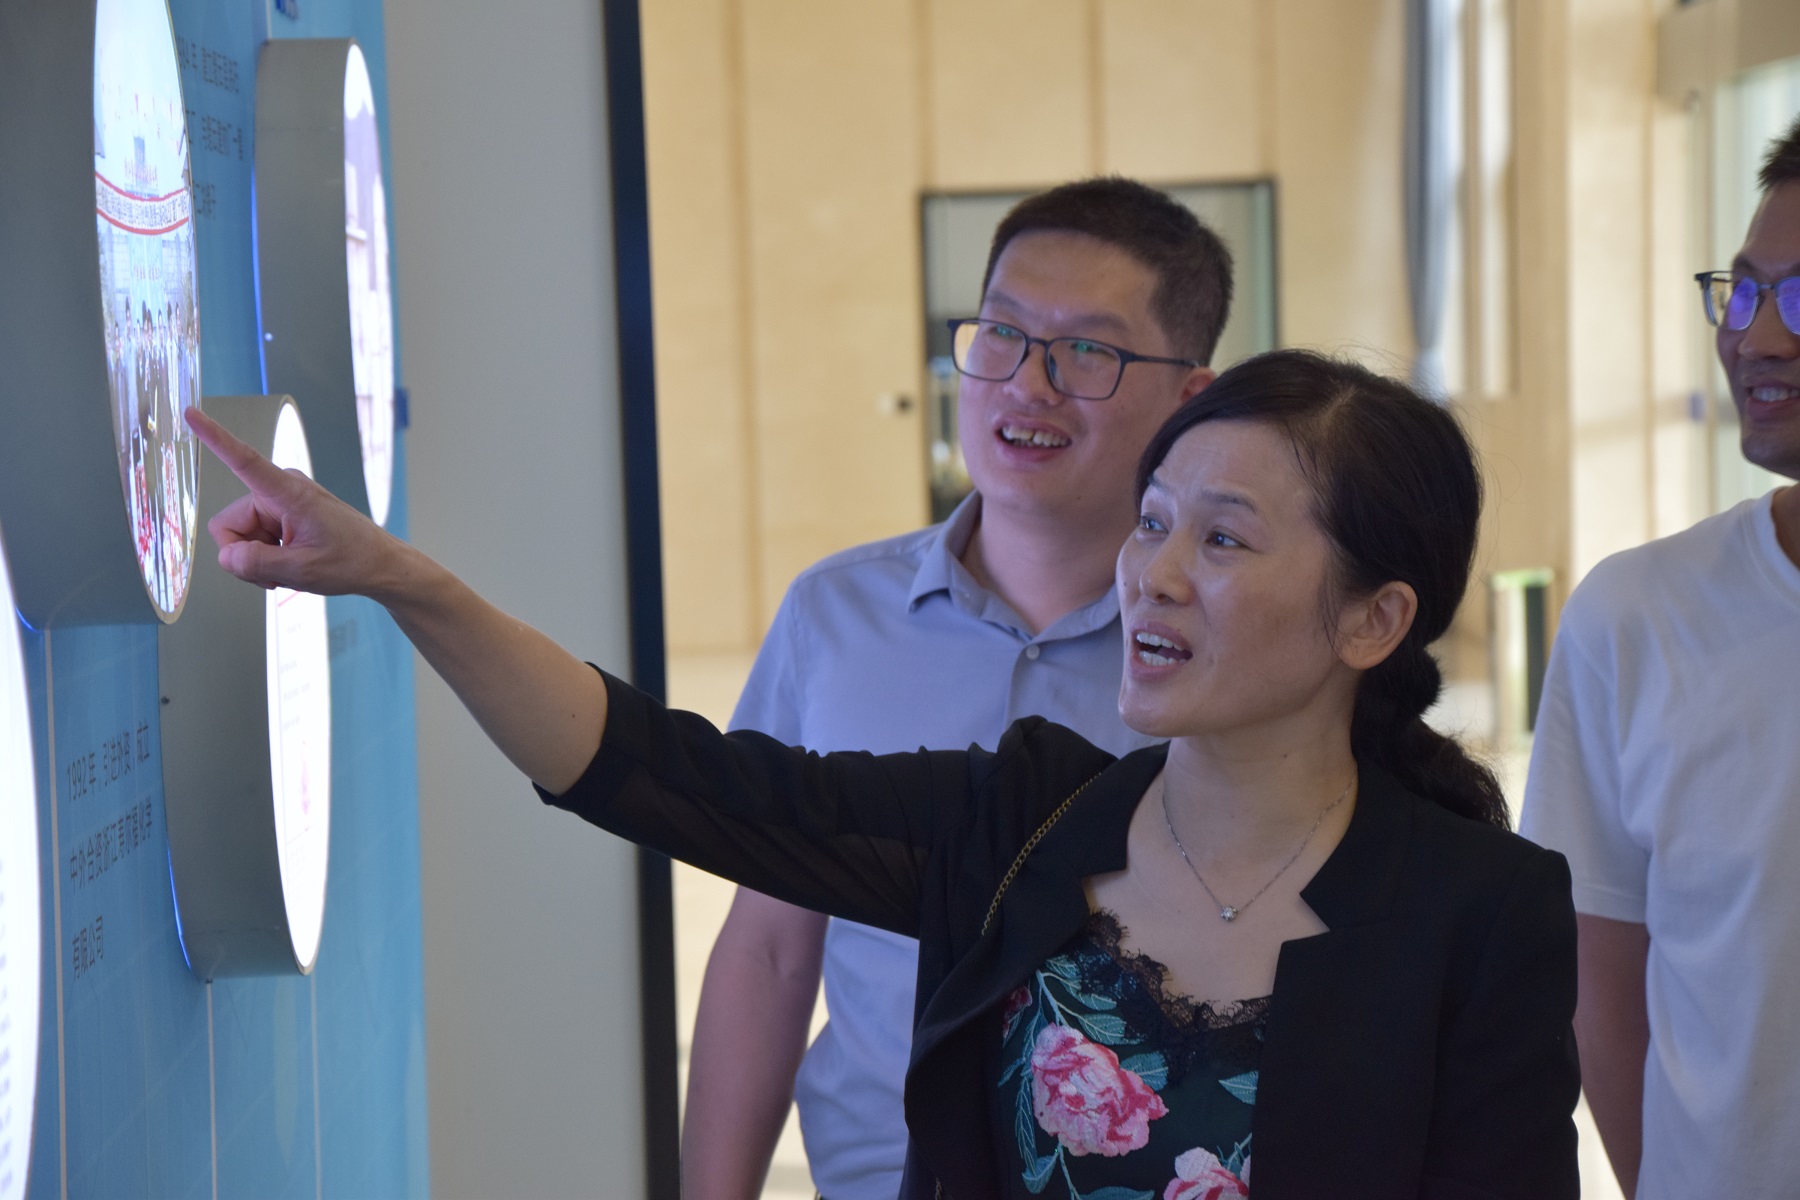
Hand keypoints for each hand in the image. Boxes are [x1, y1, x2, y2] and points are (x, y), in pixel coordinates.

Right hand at [185, 406, 403, 597]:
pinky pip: (253, 539)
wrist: (380, 566)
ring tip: (289, 569)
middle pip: (230, 526)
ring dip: (257, 559)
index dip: (214, 437)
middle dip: (245, 555)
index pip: (243, 459)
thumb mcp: (303, 570)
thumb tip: (227, 556)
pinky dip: (265, 557)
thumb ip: (258, 564)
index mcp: (288, 492)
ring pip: (239, 537)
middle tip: (277, 573)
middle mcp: (280, 489)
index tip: (191, 413)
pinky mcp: (282, 514)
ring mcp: (280, 502)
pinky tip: (289, 565)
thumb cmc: (352, 561)